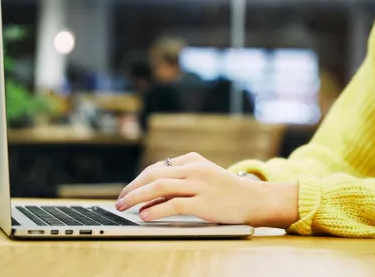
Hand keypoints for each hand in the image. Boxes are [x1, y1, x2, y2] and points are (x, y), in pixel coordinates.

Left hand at [116, 152, 299, 227]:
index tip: (128, 192)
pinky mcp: (203, 202)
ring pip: (158, 186)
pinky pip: (172, 204)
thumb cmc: (226, 191)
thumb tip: (150, 194)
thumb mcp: (204, 176)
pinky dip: (154, 209)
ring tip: (124, 206)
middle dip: (132, 188)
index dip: (138, 180)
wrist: (254, 199)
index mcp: (192, 159)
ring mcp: (198, 184)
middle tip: (119, 200)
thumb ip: (181, 179)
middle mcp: (193, 168)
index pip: (157, 167)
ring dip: (136, 196)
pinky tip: (144, 215)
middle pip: (153, 174)